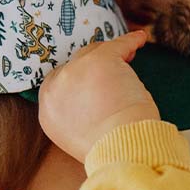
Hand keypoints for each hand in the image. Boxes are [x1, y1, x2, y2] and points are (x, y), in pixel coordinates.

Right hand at [38, 31, 159, 161]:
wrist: (121, 150)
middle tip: (119, 66)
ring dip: (113, 54)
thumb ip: (81, 115)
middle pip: (76, 64)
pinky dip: (130, 41)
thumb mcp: (83, 135)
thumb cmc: (111, 149)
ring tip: (131, 55)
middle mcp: (55, 89)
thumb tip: (99, 99)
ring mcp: (74, 72)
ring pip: (94, 53)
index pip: (62, 83)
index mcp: (49, 112)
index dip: (81, 78)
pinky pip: (116, 45)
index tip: (98, 80)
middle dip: (95, 64)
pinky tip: (140, 39)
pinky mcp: (98, 61)